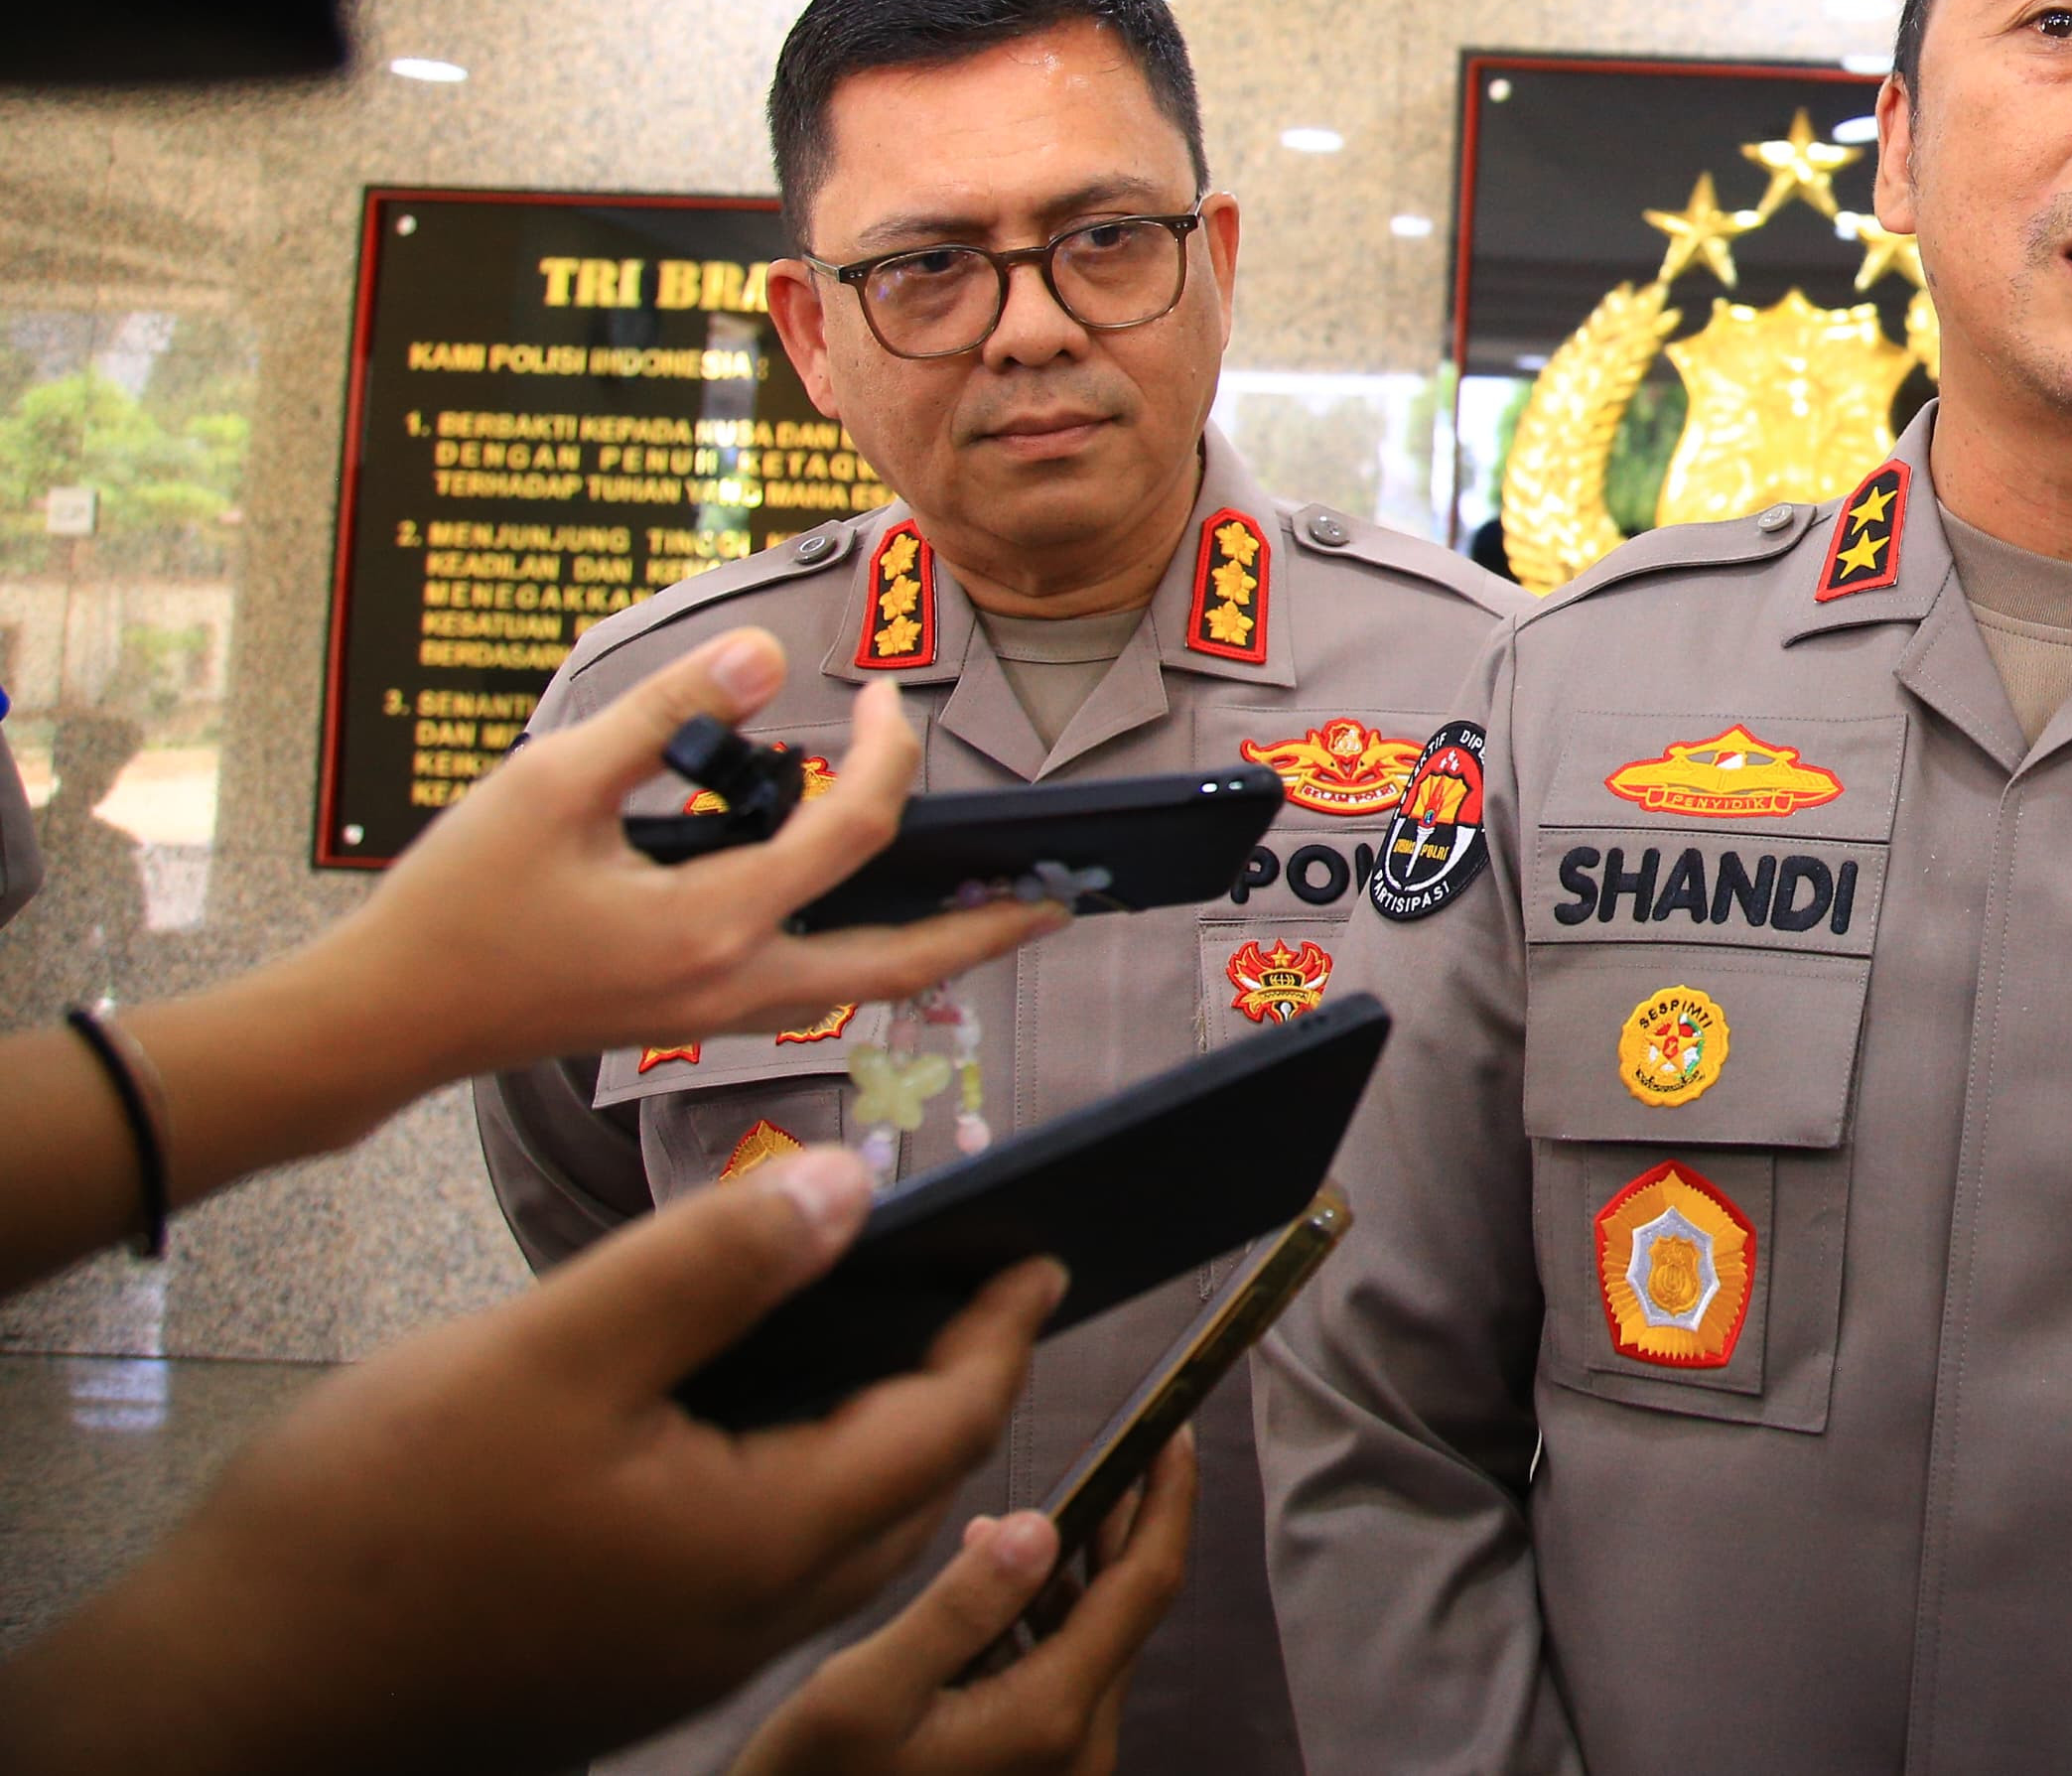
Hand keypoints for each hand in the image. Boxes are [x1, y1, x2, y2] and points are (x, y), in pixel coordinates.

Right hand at [0, 1145, 1064, 1775]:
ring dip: (883, 1446)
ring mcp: (684, 1659)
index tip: (1042, 1253)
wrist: (219, 1695)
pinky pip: (763, 1574)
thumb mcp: (553, 1349)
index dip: (1001, 1328)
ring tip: (877, 1344)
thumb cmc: (371, 1525)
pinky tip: (744, 1430)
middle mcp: (750, 1621)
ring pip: (843, 1544)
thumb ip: (713, 1264)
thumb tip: (850, 1186)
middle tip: (974, 1292)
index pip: (946, 1423)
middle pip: (914, 1493)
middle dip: (962, 1389)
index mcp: (764, 1545)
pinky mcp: (620, 1670)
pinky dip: (798, 1492)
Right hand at [312, 627, 1062, 1082]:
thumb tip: (764, 656)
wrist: (387, 1018)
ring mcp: (715, 1012)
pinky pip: (808, 987)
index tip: (886, 696)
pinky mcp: (692, 1015)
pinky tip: (867, 910)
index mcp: (712, 926)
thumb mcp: (552, 782)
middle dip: (989, 930)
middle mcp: (732, 985)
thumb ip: (664, 715)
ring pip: (857, 986)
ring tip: (993, 908)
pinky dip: (858, 950)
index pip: (853, 832)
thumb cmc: (457, 903)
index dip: (890, 751)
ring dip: (931, 946)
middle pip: (901, 964)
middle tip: (1063, 898)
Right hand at [735, 1427, 1199, 1775]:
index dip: (1166, 1502)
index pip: (1143, 1588)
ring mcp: (1059, 1765)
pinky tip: (998, 1588)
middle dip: (1123, 1527)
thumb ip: (960, 1605)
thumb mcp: (864, 1691)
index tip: (1173, 1435)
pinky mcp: (1034, 1769)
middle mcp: (1075, 1748)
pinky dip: (1041, 1622)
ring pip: (1093, 1642)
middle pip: (1126, 1612)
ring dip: (1075, 1573)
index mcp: (1048, 1717)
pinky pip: (1059, 1676)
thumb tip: (1038, 1527)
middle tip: (1118, 1453)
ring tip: (1037, 1514)